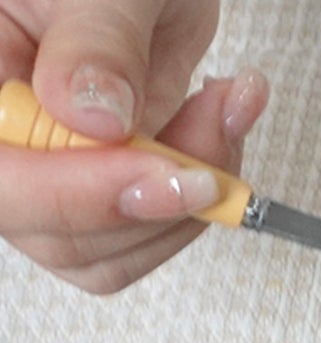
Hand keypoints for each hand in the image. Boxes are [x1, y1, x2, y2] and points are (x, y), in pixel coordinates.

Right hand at [0, 0, 267, 290]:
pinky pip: (152, 232)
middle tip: (215, 121)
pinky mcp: (108, 187)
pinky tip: (224, 120)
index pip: (0, 182)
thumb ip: (95, 42)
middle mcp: (6, 137)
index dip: (73, 195)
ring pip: (114, 250)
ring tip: (226, 105)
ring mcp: (55, 171)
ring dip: (192, 196)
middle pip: (57, 234)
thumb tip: (95, 117)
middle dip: (156, 197)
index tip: (161, 172)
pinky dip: (206, 190)